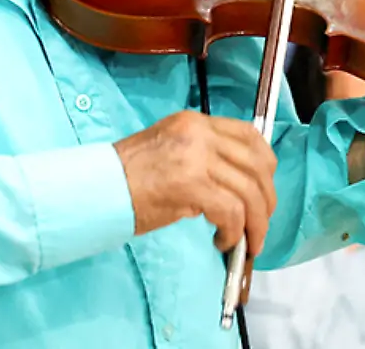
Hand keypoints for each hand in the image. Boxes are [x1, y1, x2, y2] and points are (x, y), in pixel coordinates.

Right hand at [112, 110, 277, 255]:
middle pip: (257, 165)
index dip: (266, 166)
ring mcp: (195, 156)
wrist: (97, 188)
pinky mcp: (190, 184)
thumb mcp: (171, 152)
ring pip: (249, 192)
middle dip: (266, 201)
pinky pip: (232, 211)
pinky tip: (222, 241)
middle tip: (260, 225)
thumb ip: (204, 156)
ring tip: (245, 242)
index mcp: (194, 122)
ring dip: (254, 224)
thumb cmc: (127, 178)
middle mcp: (199, 133)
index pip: (249, 135)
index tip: (265, 189)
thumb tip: (238, 183)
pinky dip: (234, 232)